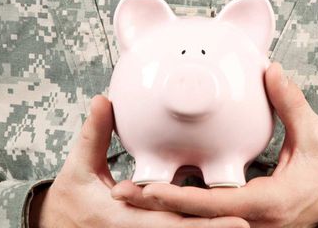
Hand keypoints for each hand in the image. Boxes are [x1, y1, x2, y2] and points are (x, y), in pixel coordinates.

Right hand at [31, 93, 251, 227]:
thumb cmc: (68, 203)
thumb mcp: (78, 169)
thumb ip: (94, 135)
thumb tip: (104, 101)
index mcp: (127, 222)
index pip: (173, 224)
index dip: (206, 224)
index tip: (238, 219)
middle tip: (249, 221)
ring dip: (211, 227)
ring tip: (245, 221)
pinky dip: (199, 226)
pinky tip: (223, 220)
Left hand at [109, 62, 317, 227]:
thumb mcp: (314, 135)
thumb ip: (290, 104)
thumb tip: (271, 71)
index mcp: (267, 204)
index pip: (215, 206)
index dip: (179, 199)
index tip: (148, 190)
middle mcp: (252, 221)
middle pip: (196, 219)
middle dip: (158, 208)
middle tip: (121, 193)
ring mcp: (246, 224)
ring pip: (198, 221)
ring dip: (165, 208)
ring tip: (128, 191)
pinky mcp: (242, 220)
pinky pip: (208, 216)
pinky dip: (182, 206)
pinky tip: (155, 191)